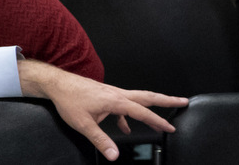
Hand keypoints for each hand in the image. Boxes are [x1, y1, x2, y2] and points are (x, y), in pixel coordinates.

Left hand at [18, 59, 185, 160]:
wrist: (55, 83)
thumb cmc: (68, 99)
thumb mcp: (84, 124)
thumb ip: (101, 140)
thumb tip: (114, 154)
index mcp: (115, 100)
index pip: (142, 112)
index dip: (158, 121)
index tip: (171, 127)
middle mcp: (116, 93)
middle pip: (147, 97)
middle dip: (166, 100)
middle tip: (183, 101)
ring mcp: (111, 92)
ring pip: (137, 98)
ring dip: (151, 106)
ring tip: (160, 118)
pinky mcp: (105, 94)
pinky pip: (123, 104)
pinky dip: (129, 114)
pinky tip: (126, 126)